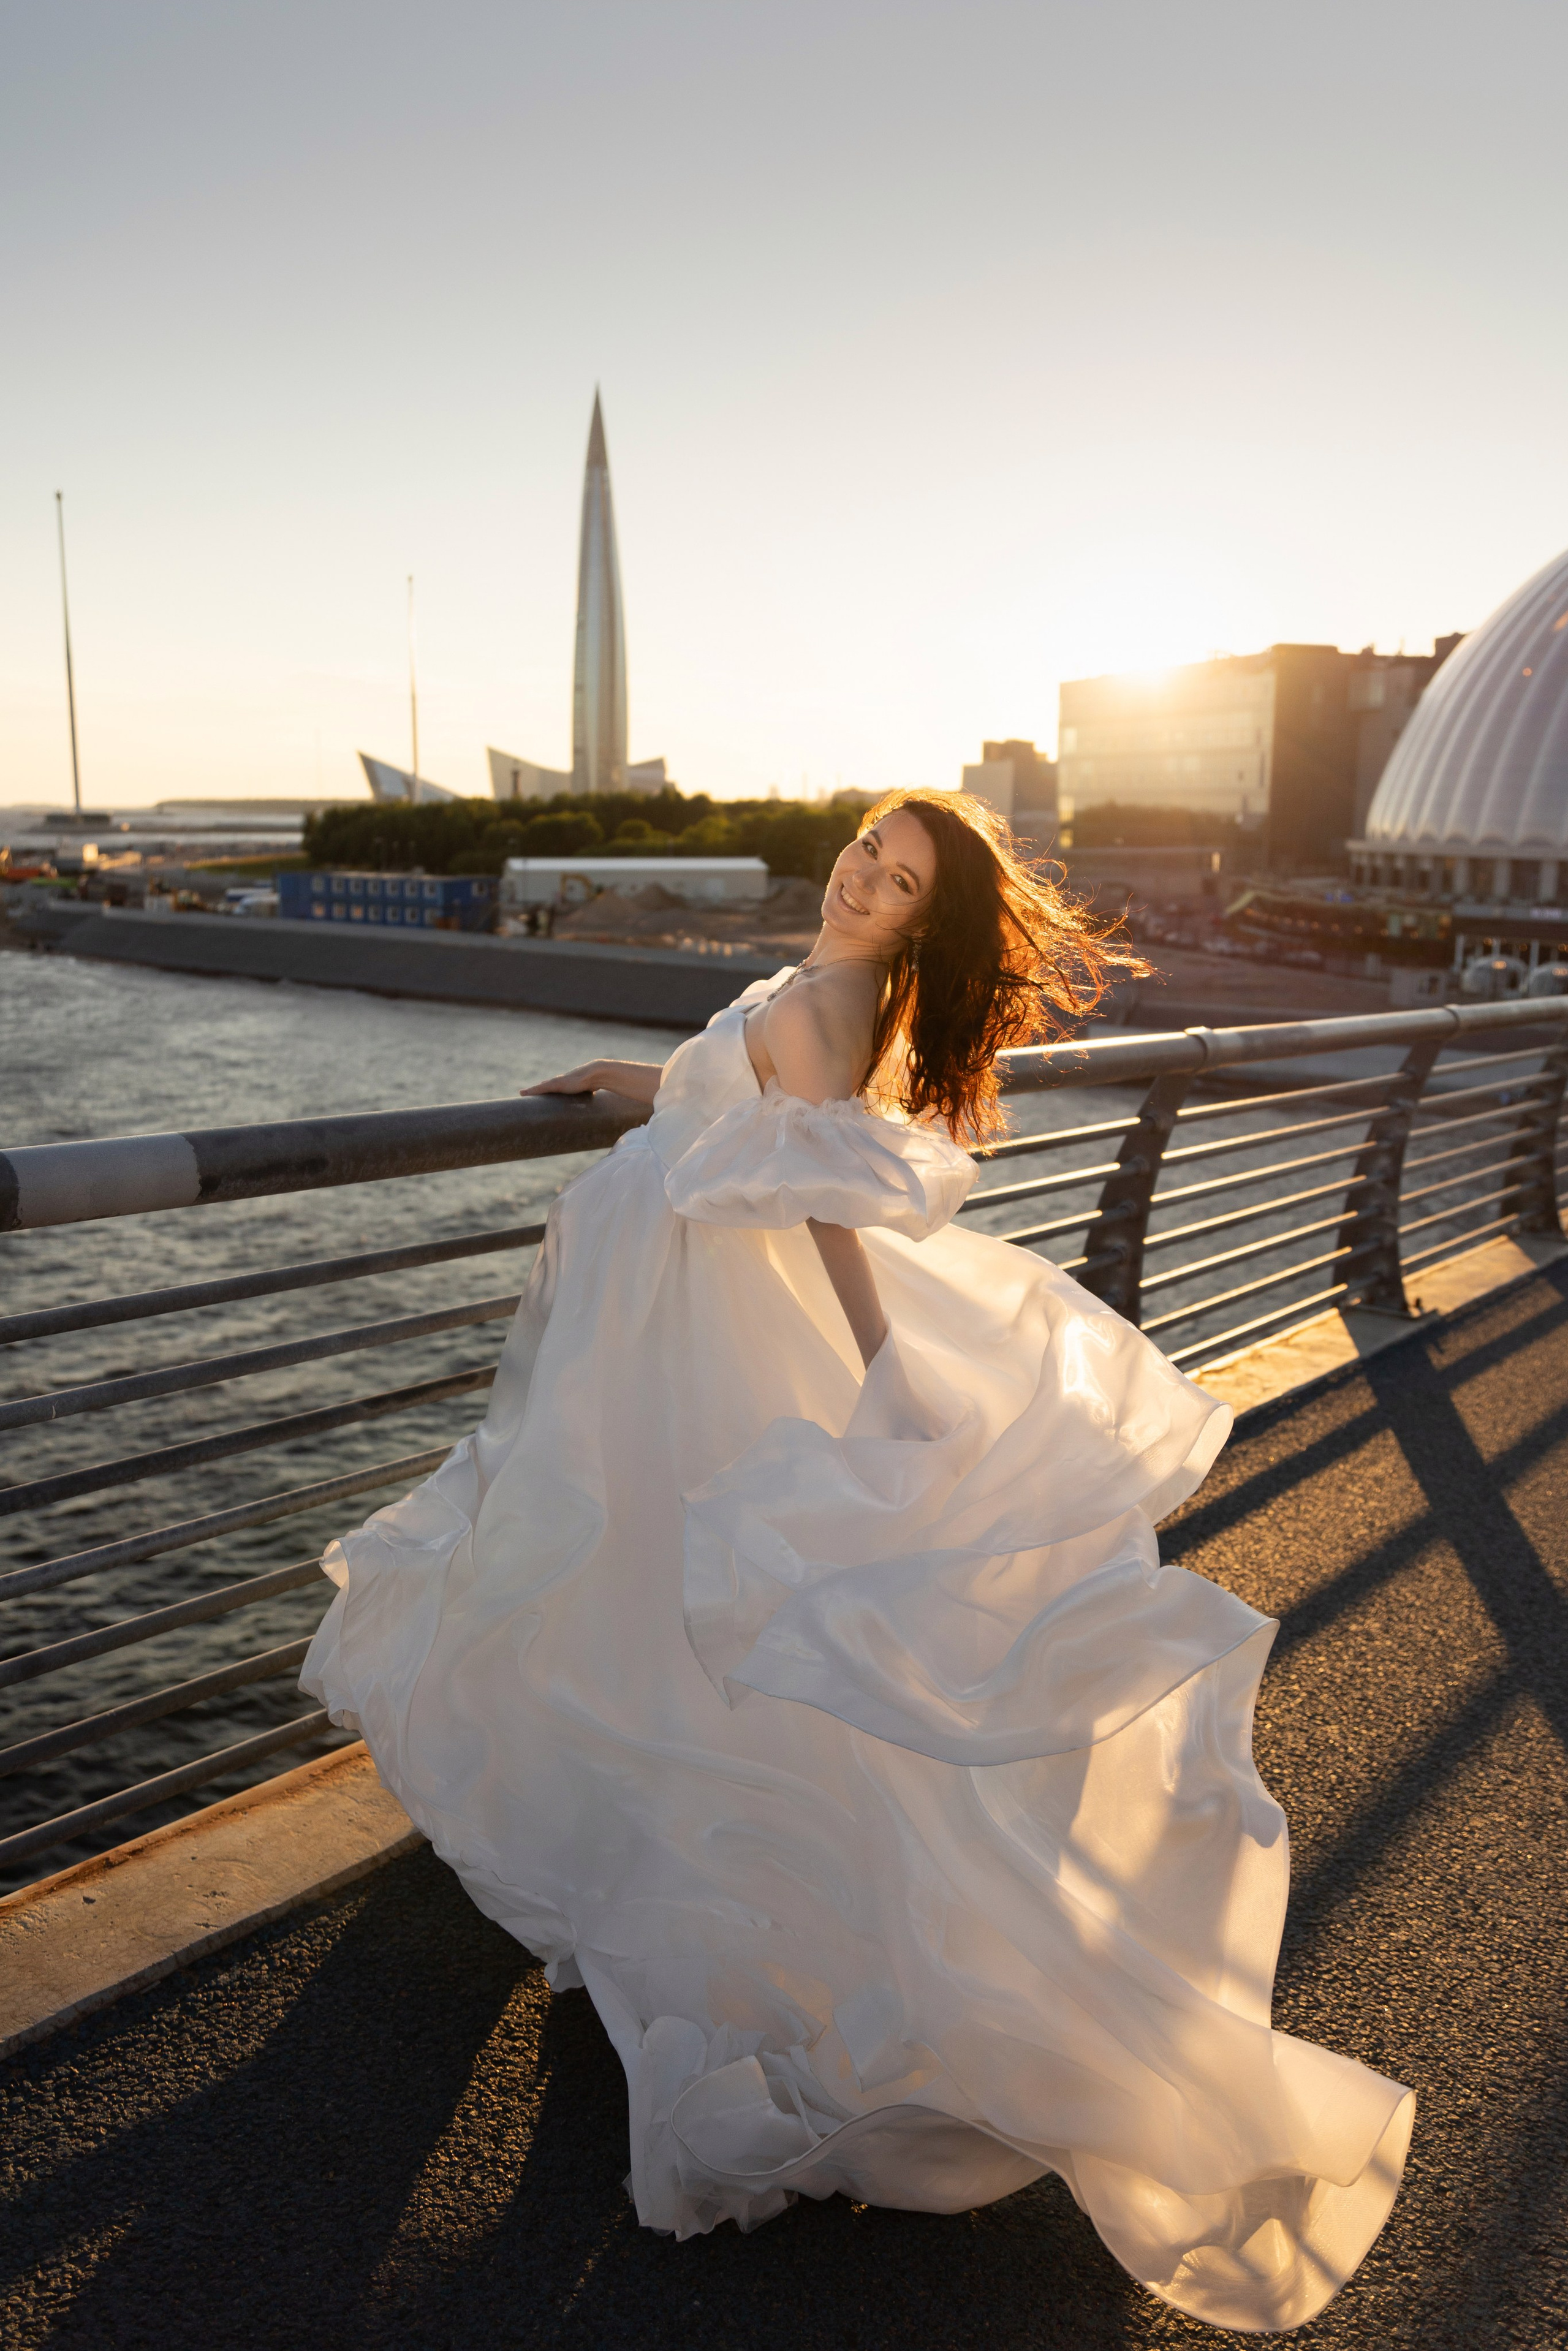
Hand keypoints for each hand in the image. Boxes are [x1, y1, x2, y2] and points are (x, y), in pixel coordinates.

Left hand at [521, 1059, 665, 1104]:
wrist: (605, 1071)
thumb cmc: (609, 1080)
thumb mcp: (604, 1088)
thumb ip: (608, 1094)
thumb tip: (628, 1098)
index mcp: (576, 1083)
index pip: (562, 1087)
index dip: (553, 1091)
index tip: (545, 1097)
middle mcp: (567, 1080)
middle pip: (550, 1086)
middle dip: (538, 1090)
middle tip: (525, 1094)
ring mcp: (563, 1081)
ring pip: (545, 1087)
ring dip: (533, 1091)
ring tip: (522, 1093)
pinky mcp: (560, 1083)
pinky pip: (544, 1088)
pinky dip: (534, 1090)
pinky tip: (524, 1093)